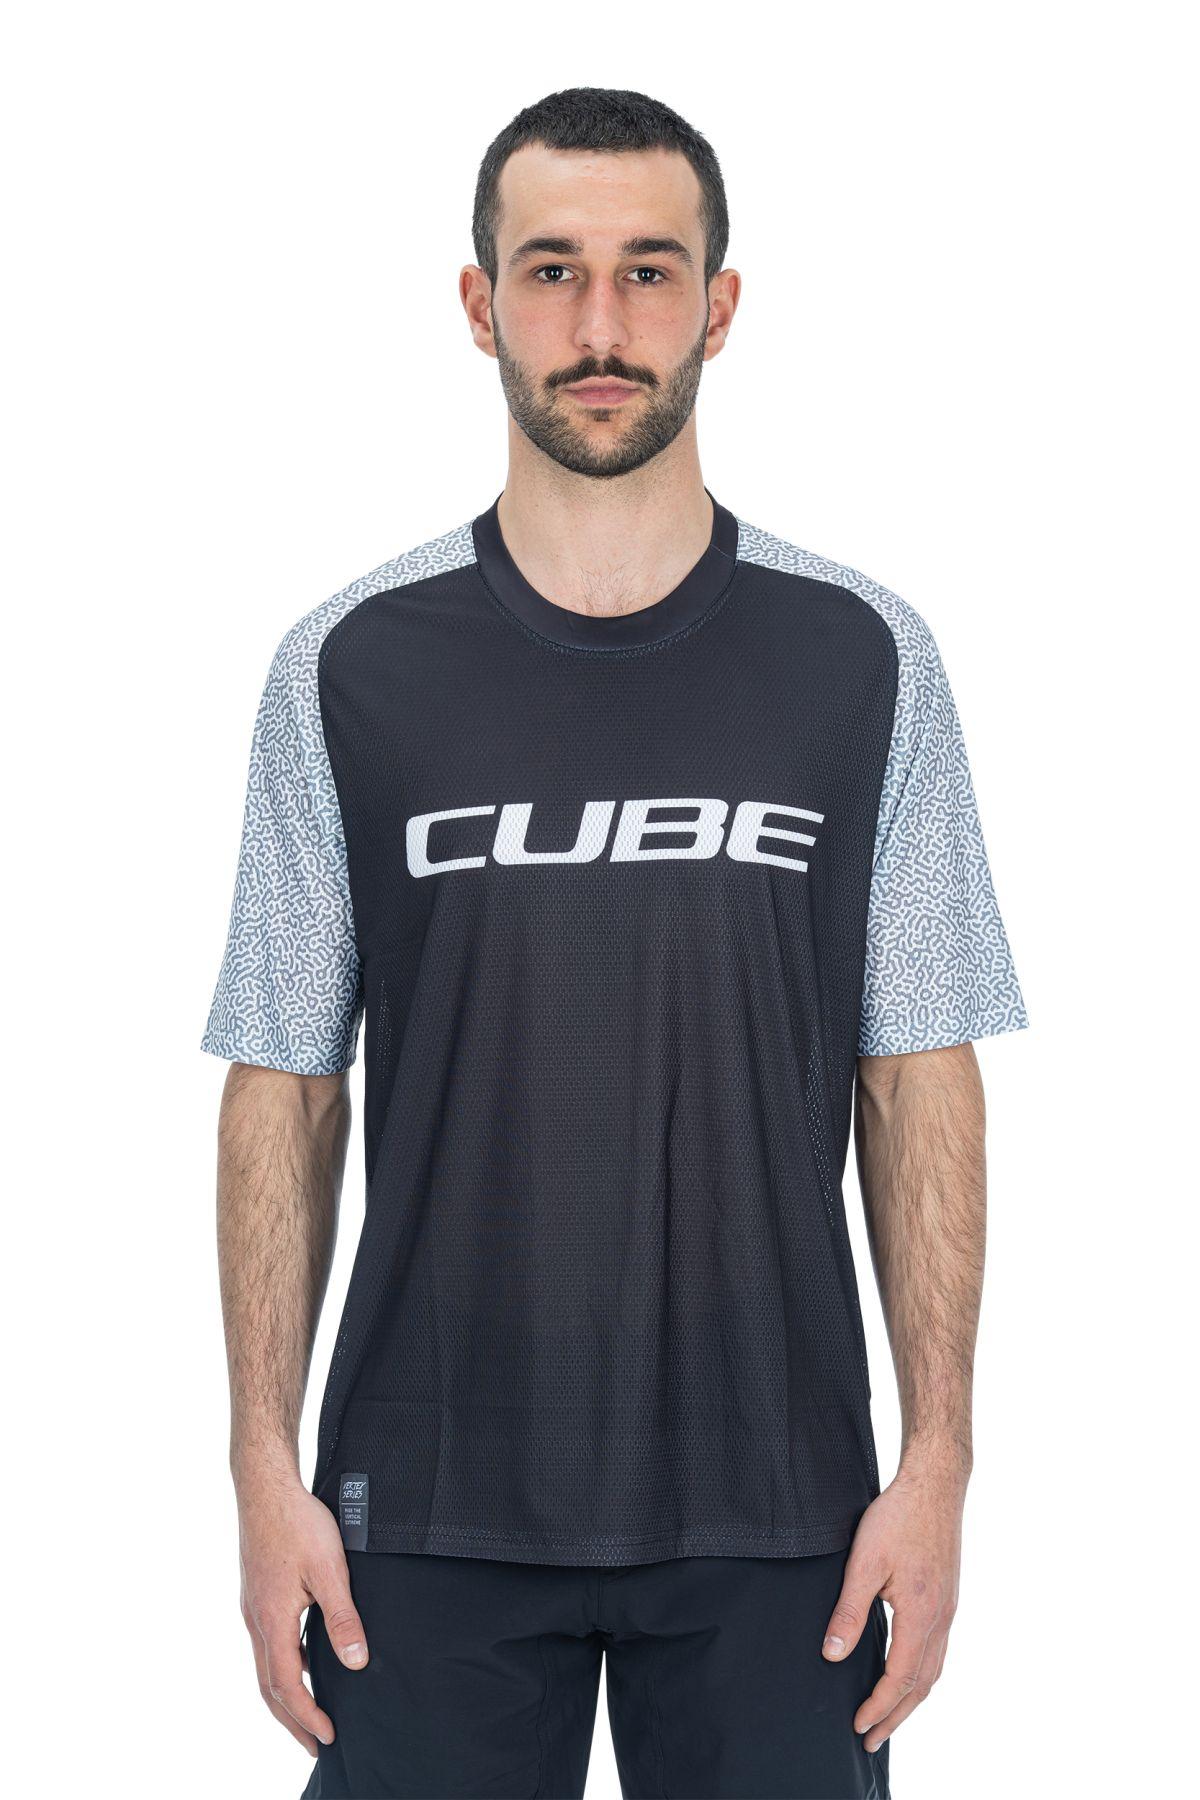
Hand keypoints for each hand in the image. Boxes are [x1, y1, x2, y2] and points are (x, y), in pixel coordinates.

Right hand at [237, 1472, 369, 1755]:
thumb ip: (342, 1617)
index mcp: (272, 1620)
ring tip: (306, 1715)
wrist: (265, 1487)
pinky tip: (298, 1663)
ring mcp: (253, 1607)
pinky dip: (280, 1667)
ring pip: (264, 1666)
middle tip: (314, 1745)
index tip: (327, 1738)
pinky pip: (266, 1644)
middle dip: (291, 1720)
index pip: (286, 1685)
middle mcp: (256, 1620)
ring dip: (284, 1696)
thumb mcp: (329, 1569)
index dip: (306, 1716)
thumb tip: (355, 1662)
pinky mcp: (256, 1594)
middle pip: (268, 1686)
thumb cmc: (297, 1523)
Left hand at [821, 1454, 964, 1753]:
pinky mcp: (948, 1596)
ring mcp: (949, 1608)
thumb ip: (848, 1612)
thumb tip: (832, 1655)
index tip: (858, 1726)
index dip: (878, 1706)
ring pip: (934, 1669)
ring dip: (911, 1698)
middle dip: (896, 1715)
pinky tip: (908, 1672)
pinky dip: (922, 1674)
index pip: (900, 1678)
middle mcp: (941, 1618)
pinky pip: (938, 1650)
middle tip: (872, 1739)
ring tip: (889, 1716)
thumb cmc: (899, 1517)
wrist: (935, 1484)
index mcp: (921, 1614)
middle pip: (922, 1684)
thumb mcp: (864, 1563)